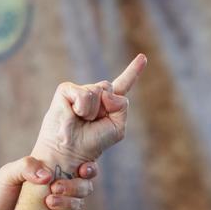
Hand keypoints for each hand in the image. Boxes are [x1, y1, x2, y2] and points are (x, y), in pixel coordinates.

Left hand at [0, 156, 98, 209]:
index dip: (88, 168)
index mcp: (51, 173)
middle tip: (56, 188)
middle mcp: (59, 189)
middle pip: (84, 186)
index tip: (82, 169)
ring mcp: (59, 208)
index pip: (78, 167)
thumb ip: (26, 166)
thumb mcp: (8, 173)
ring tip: (49, 202)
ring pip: (79, 204)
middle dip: (75, 186)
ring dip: (69, 202)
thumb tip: (48, 175)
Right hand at [31, 54, 146, 170]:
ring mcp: (80, 91)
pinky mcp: (67, 90)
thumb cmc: (93, 143)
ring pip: (99, 91)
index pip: (122, 85)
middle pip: (110, 88)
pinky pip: (85, 94)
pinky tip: (75, 114)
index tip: (143, 58)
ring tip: (82, 120)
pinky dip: (83, 108)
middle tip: (92, 122)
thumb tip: (106, 91)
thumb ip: (122, 106)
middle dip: (105, 108)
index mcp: (108, 104)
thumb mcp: (118, 128)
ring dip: (94, 111)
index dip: (133, 71)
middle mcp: (94, 95)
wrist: (71, 151)